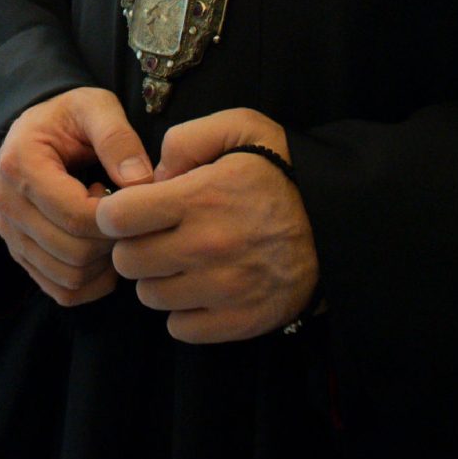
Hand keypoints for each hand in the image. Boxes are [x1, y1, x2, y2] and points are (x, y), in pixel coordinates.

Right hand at [0, 87, 153, 306]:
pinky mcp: (20, 254)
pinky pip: (62, 291)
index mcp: (20, 164)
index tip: (133, 198)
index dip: (116, 219)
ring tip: (109, 226)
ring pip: (69, 277)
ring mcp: (9, 233)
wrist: (39, 129)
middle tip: (126, 214)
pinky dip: (92, 282)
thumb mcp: (96, 107)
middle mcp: (6, 204)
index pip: (75, 216)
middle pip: (73, 252)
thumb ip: (118, 137)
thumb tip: (141, 182)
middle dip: (113, 241)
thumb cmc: (70, 116)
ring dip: (104, 263)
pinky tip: (102, 248)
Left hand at [95, 108, 317, 342]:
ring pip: (150, 296)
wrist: (342, 226)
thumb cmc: (283, 174)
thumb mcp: (242, 129)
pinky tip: (200, 289)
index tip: (131, 211)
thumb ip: (187, 138)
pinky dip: (184, 312)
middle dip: (134, 246)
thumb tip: (153, 175)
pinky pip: (180, 328)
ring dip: (158, 280)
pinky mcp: (240, 321)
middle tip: (157, 237)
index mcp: (201, 198)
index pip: (117, 217)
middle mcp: (207, 247)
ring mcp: (224, 289)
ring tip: (182, 262)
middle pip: (127, 261)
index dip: (115, 213)